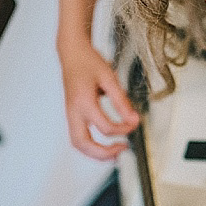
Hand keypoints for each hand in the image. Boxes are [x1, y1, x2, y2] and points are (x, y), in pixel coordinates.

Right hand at [60, 42, 139, 159]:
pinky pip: (78, 137)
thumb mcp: (109, 78)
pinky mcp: (72, 115)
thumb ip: (121, 101)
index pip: (105, 127)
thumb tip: (134, 120)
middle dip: (103, 153)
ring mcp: (70, 114)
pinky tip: (105, 144)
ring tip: (115, 151)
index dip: (124, 129)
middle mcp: (74, 111)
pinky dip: (91, 146)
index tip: (135, 122)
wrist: (72, 52)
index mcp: (83, 101)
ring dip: (96, 153)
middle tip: (122, 149)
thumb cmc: (89, 62)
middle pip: (83, 144)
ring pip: (78, 144)